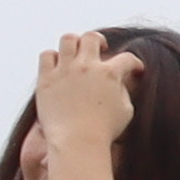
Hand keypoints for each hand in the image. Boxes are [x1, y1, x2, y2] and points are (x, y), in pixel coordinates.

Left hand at [31, 30, 135, 167]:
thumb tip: (121, 81)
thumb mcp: (126, 111)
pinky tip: (58, 66)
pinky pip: (46, 55)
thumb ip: (124, 90)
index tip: (134, 69)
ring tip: (76, 53)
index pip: (127, 58)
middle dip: (99, 42)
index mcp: (109, 74)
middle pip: (92, 37)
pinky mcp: (46, 78)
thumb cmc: (103, 131)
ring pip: (68, 39)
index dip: (134, 63)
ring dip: (74, 44)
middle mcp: (87, 66)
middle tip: (100, 50)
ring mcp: (65, 70)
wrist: (76, 141)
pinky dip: (53, 57)